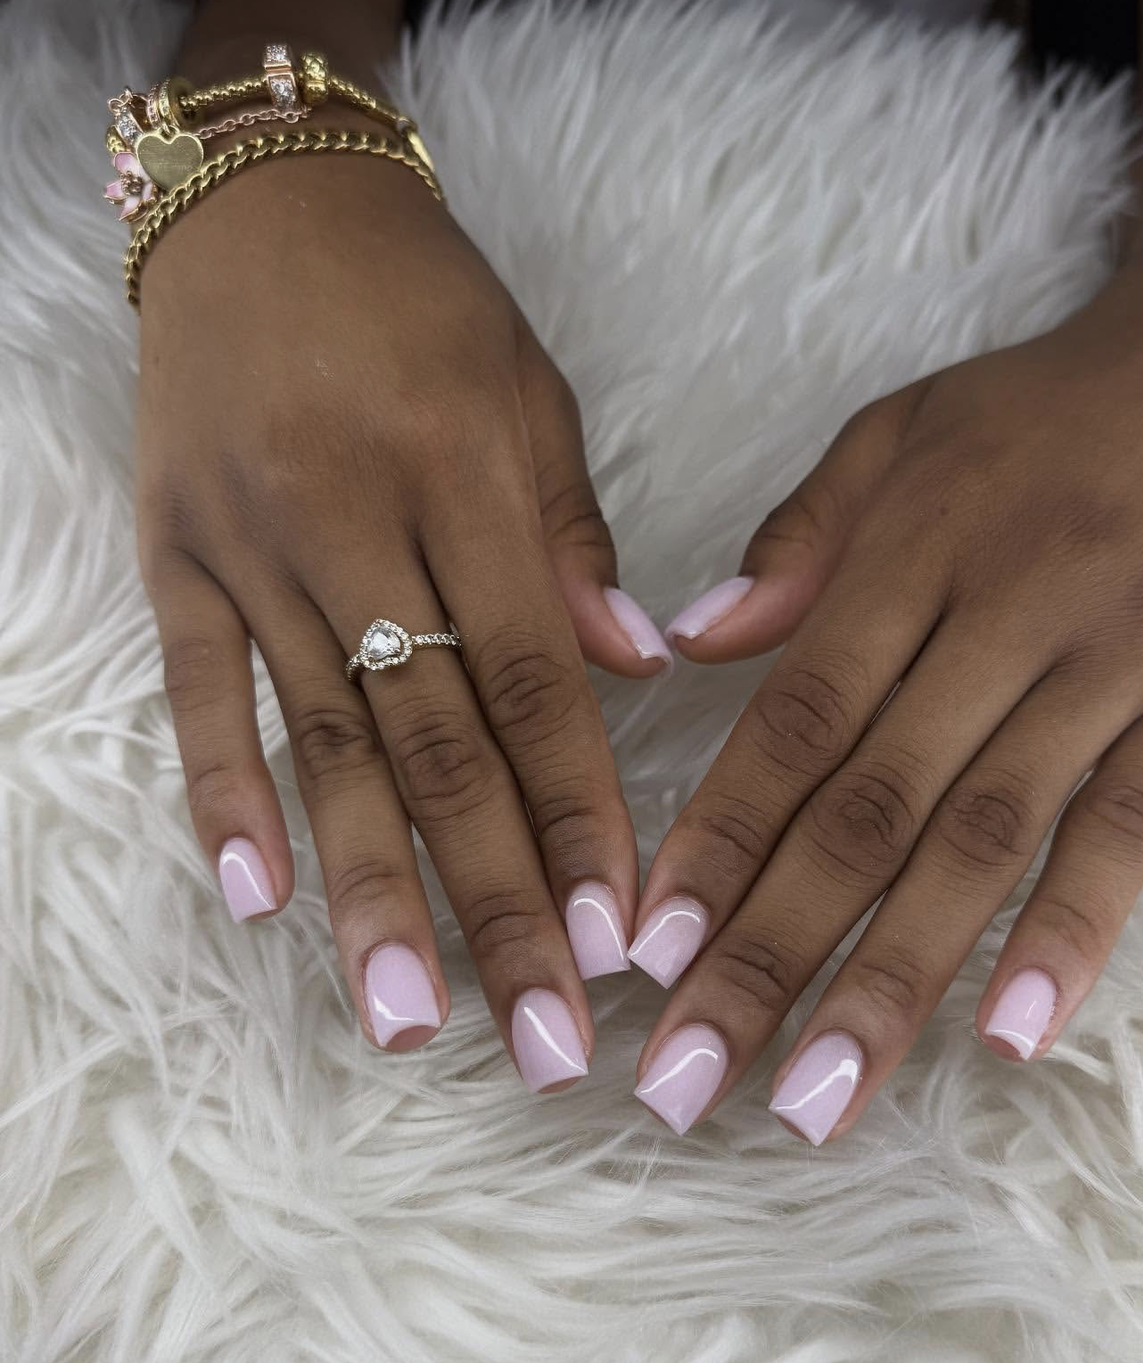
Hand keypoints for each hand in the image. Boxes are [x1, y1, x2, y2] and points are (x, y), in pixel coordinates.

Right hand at [136, 148, 664, 1084]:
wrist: (266, 205)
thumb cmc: (421, 302)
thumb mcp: (529, 392)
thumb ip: (572, 539)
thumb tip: (630, 666)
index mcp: (461, 474)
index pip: (532, 681)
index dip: (578, 812)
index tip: (621, 933)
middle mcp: (352, 521)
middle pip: (436, 742)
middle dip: (494, 897)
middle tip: (539, 1038)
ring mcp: (249, 546)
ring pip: (322, 742)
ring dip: (368, 887)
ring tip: (406, 1017)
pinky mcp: (172, 554)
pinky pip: (196, 689)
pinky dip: (222, 794)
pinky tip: (258, 900)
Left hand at [630, 273, 1142, 1138]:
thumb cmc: (1035, 416)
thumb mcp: (901, 436)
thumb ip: (799, 542)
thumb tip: (693, 639)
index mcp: (914, 554)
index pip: (798, 721)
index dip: (721, 836)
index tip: (652, 946)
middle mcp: (1002, 624)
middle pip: (869, 811)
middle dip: (774, 951)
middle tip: (693, 1076)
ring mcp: (1105, 675)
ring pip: (984, 845)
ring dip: (895, 980)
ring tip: (816, 1097)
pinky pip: (1132, 832)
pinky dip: (1072, 933)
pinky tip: (1005, 1032)